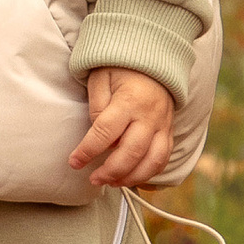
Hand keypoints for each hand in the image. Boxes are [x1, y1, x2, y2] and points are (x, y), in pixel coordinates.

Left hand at [71, 65, 175, 191]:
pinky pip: (163, 159)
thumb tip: (100, 137)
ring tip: (111, 183)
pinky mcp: (169, 132)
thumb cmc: (121, 69)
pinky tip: (131, 177)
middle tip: (93, 179)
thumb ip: (97, 106)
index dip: (87, 150)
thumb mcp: (100, 78)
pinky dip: (148, 174)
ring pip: (152, 162)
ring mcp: (163, 125)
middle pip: (131, 152)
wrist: (153, 60)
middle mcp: (150, 116)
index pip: (106, 132)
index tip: (74, 162)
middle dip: (110, 171)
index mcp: (130, 100)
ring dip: (130, 178)